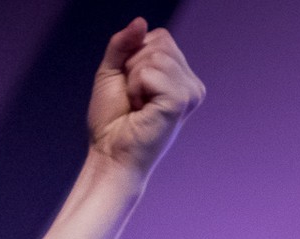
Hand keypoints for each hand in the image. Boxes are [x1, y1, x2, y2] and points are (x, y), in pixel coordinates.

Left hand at [87, 19, 204, 178]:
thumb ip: (122, 45)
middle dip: (133, 66)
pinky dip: (136, 88)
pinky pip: (151, 72)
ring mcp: (189, 90)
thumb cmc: (111, 122)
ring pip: (155, 56)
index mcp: (179, 74)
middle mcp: (190, 81)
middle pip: (160, 42)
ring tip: (137, 105)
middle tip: (132, 98)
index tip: (130, 88)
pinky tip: (140, 109)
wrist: (110, 155)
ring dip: (133, 80)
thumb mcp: (111, 73)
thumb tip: (140, 21)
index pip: (160, 37)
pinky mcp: (182, 99)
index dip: (133, 57)